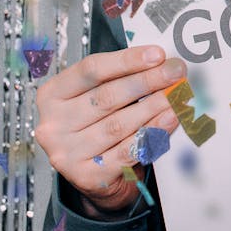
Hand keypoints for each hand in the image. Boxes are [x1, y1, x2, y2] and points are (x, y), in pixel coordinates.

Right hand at [35, 46, 184, 215]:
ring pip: (119, 124)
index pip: (91, 70)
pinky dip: (152, 132)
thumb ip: (118, 78)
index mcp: (52, 95)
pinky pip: (127, 151)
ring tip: (178, 94)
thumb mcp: (93, 95)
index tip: (157, 54)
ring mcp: (68, 152)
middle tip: (176, 72)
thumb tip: (159, 62)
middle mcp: (54, 124)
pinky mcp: (88, 176)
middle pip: (107, 96)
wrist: (91, 174)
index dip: (127, 60)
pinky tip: (170, 119)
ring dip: (154, 106)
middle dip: (147, 81)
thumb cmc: (94, 124)